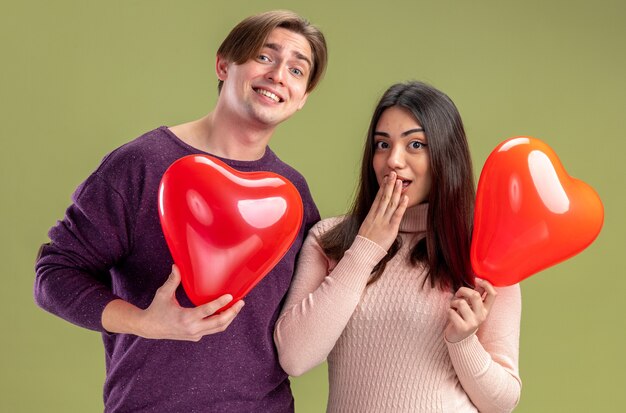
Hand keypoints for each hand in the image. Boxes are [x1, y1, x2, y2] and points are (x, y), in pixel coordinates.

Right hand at [103, 265, 244, 340]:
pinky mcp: (195, 337)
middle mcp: (192, 328)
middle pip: (218, 323)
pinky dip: (221, 322)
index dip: (220, 303)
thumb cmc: (156, 309)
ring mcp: (195, 334)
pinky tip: (226, 312)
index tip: (230, 296)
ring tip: (237, 307)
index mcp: (185, 318)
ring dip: (229, 318)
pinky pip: (212, 330)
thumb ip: (172, 280)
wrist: (149, 328)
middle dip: (232, 313)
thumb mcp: (163, 294)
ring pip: (218, 329)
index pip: (207, 311)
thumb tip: (177, 265)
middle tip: (241, 302)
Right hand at [357, 172, 408, 250]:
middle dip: (389, 185)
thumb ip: (372, 220)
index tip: (386, 178)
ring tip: (400, 181)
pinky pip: (397, 216)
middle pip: (384, 197)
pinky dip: (401, 206)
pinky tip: (405, 198)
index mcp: (371, 215)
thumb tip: (376, 215)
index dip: (383, 187)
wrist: (362, 253)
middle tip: (394, 173)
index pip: (378, 198)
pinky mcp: (390, 229)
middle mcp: (377, 216)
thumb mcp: (366, 228)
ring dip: (396, 192)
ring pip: (391, 204)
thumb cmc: (364, 244)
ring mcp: (383, 222)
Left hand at [445, 278, 496, 342]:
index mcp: (486, 309)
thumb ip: (476, 295)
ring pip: (461, 303)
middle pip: (475, 295)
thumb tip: (478, 280)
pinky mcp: (462, 327)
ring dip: (453, 302)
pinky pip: (452, 312)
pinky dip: (448, 311)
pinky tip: (451, 314)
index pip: (493, 294)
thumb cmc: (464, 318)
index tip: (476, 279)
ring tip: (453, 306)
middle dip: (463, 290)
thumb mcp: (472, 307)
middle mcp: (482, 316)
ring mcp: (473, 323)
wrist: (459, 339)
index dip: (486, 284)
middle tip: (458, 295)